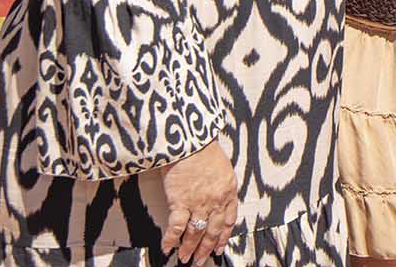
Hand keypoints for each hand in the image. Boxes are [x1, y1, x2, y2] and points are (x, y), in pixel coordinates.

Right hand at [160, 140, 238, 262]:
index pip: (229, 220)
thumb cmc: (203, 148)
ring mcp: (199, 203)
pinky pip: (176, 227)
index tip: (219, 247)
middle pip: (213, 231)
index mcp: (228, 191)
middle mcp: (216, 200)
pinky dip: (170, 239)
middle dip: (206, 248)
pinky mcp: (180, 202)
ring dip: (189, 248)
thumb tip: (216, 198)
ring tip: (185, 259)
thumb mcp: (222, 167)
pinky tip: (167, 247)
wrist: (190, 140)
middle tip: (201, 260)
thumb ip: (221, 185)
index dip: (224, 236)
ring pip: (196, 233)